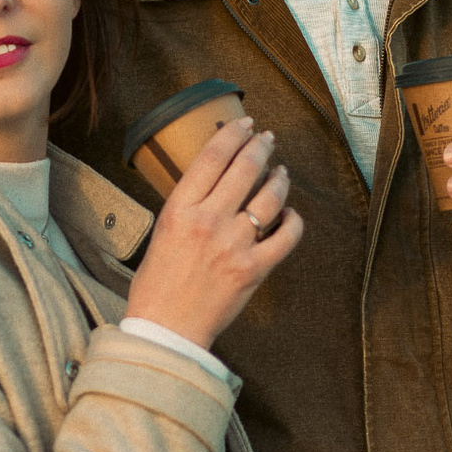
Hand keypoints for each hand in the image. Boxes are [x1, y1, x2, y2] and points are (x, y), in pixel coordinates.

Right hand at [124, 117, 302, 349]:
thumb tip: (215, 179)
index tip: (245, 123)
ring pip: (270, 197)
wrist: (167, 328)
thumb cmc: (158, 283)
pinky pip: (286, 236)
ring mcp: (234, 245)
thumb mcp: (162, 231)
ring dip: (280, 179)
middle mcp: (208, 221)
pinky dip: (293, 221)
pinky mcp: (254, 269)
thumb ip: (189, 205)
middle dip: (261, 147)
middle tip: (268, 139)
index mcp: (180, 209)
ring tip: (281, 172)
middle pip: (244, 168)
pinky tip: (291, 215)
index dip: (233, 133)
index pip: (212, 156)